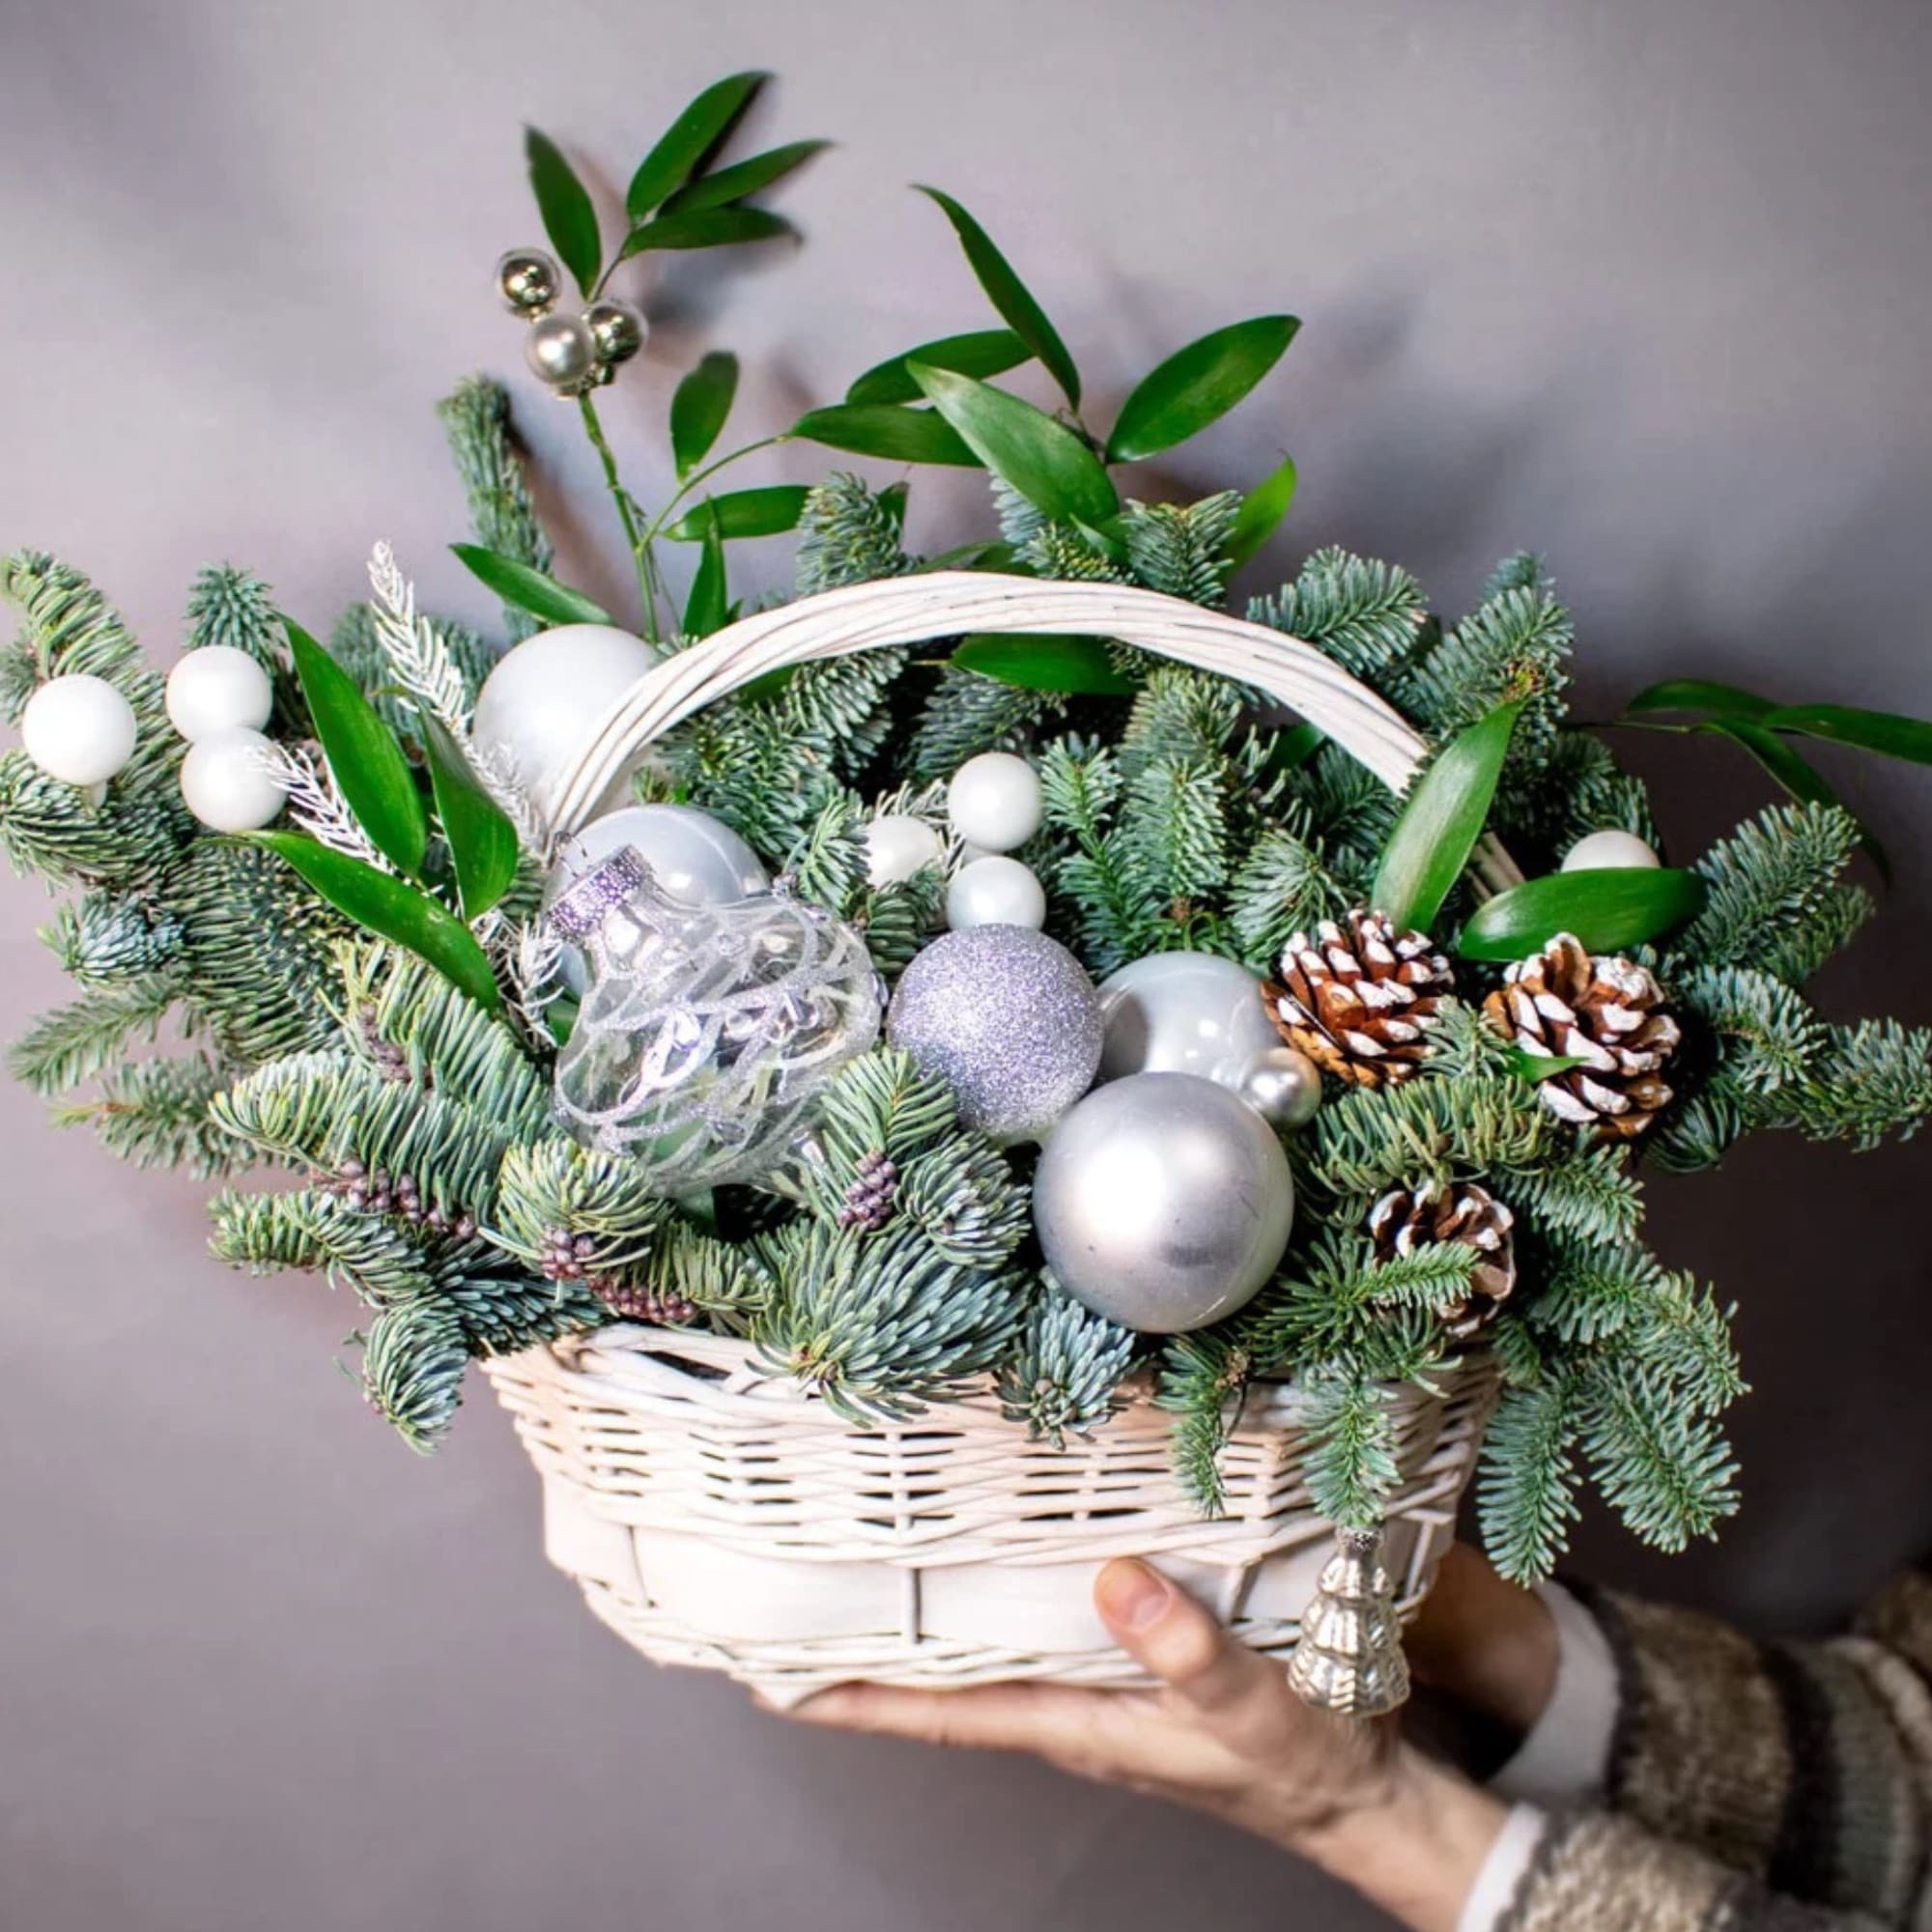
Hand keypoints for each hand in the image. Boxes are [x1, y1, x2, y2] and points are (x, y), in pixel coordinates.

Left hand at [785, 1557, 1513, 1931]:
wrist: (1362, 1786)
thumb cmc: (1303, 1765)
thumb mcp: (1253, 1712)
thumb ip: (1187, 1654)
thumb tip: (1113, 1580)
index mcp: (1071, 1719)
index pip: (934, 1707)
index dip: (849, 1689)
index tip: (767, 1666)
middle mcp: (1066, 1693)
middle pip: (943, 1661)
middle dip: (870, 1624)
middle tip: (795, 1570)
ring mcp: (1096, 1671)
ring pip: (987, 1627)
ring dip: (929, 1590)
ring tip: (867, 1531)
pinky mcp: (1134, 1643)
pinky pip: (1043, 1602)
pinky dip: (1007, 1567)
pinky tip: (1001, 1520)